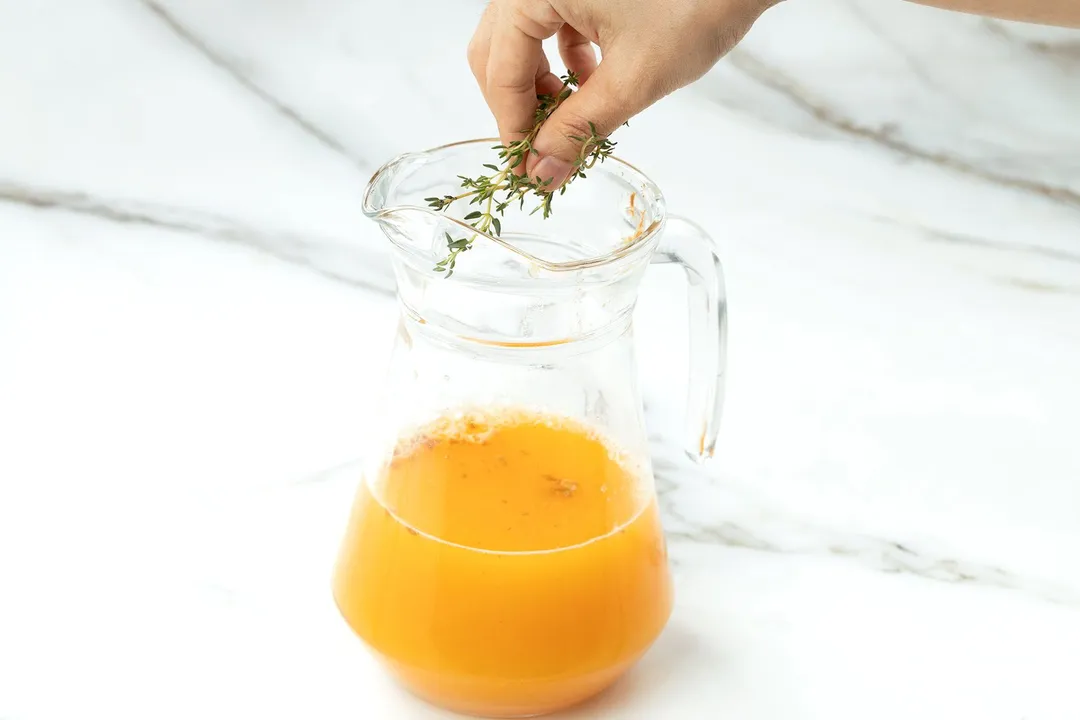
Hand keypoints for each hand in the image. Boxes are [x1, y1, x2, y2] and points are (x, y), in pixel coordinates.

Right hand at [467, 0, 779, 186]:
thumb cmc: (695, 7)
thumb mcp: (632, 80)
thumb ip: (578, 129)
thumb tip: (542, 171)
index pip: (499, 68)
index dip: (512, 124)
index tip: (528, 166)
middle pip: (497, 51)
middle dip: (518, 103)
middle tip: (543, 147)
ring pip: (519, 39)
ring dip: (538, 84)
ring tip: (571, 117)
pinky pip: (548, 24)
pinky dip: (560, 60)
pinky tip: (592, 82)